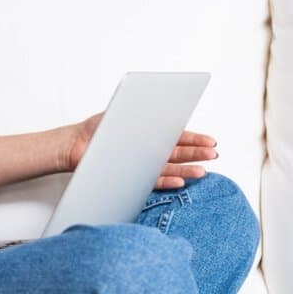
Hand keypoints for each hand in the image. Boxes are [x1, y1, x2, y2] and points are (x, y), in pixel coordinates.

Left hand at [65, 112, 217, 189]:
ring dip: (187, 169)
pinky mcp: (133, 177)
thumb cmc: (100, 127)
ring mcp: (143, 164)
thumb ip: (142, 114)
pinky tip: (180, 181)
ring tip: (203, 171)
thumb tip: (163, 113)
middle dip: (197, 153)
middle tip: (214, 154)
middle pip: (178, 152)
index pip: (178, 136)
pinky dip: (166, 180)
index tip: (211, 141)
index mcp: (151, 132)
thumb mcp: (123, 114)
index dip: (195, 139)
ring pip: (170, 167)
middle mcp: (150, 150)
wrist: (78, 144)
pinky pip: (153, 180)